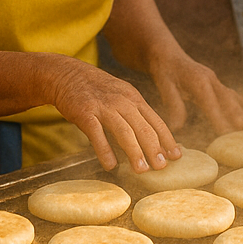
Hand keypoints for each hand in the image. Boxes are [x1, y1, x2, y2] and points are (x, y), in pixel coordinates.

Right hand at [46, 56, 181, 173]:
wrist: (66, 74)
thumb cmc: (96, 90)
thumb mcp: (121, 95)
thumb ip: (135, 113)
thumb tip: (151, 138)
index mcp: (134, 98)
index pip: (156, 121)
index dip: (167, 139)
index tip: (176, 156)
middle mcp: (122, 101)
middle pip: (143, 127)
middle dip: (154, 148)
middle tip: (161, 167)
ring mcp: (103, 106)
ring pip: (124, 131)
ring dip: (134, 152)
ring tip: (141, 170)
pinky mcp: (85, 113)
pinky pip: (97, 133)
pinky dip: (105, 150)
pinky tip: (110, 165)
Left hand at [151, 50, 242, 133]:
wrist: (166, 52)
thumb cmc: (164, 69)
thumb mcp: (164, 86)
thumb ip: (174, 104)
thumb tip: (177, 127)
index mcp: (198, 81)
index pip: (210, 103)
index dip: (218, 117)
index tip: (225, 131)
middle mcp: (210, 79)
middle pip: (226, 99)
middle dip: (235, 114)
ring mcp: (213, 80)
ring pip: (230, 96)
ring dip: (239, 110)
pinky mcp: (213, 81)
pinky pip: (229, 93)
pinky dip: (238, 101)